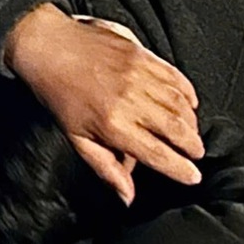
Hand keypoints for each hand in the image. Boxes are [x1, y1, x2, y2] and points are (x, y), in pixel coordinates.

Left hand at [4, 4, 203, 205]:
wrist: (48, 46)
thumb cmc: (59, 94)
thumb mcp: (77, 138)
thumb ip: (106, 169)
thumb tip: (127, 197)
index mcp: (113, 125)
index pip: (159, 154)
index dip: (181, 169)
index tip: (192, 177)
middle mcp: (131, 100)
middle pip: (177, 130)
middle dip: (192, 147)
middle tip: (196, 154)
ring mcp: (138, 74)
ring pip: (180, 103)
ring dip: (191, 122)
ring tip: (191, 132)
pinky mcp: (141, 54)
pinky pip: (175, 76)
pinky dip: (187, 92)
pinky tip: (189, 103)